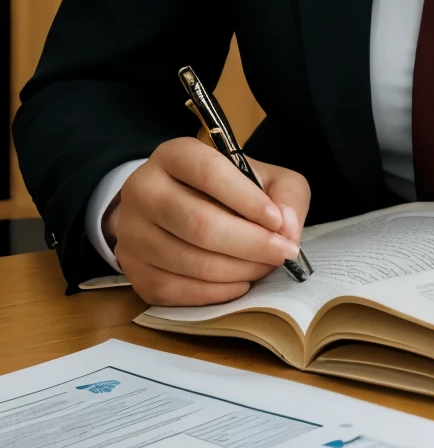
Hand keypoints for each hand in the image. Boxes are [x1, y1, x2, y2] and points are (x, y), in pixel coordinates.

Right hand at [103, 137, 310, 305]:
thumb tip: (287, 227)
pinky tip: (239, 283)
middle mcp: (143, 189)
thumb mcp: (263, 177)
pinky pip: (176, 291)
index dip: (247, 200)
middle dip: (250, 243)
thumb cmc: (225, 191)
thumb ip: (285, 194)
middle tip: (283, 254)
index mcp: (174, 155)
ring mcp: (132, 232)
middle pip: (199, 223)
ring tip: (264, 266)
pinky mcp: (132, 270)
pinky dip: (216, 293)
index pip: (209, 173)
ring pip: (190, 261)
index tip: (278, 221)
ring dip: (238, 271)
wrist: (172, 210)